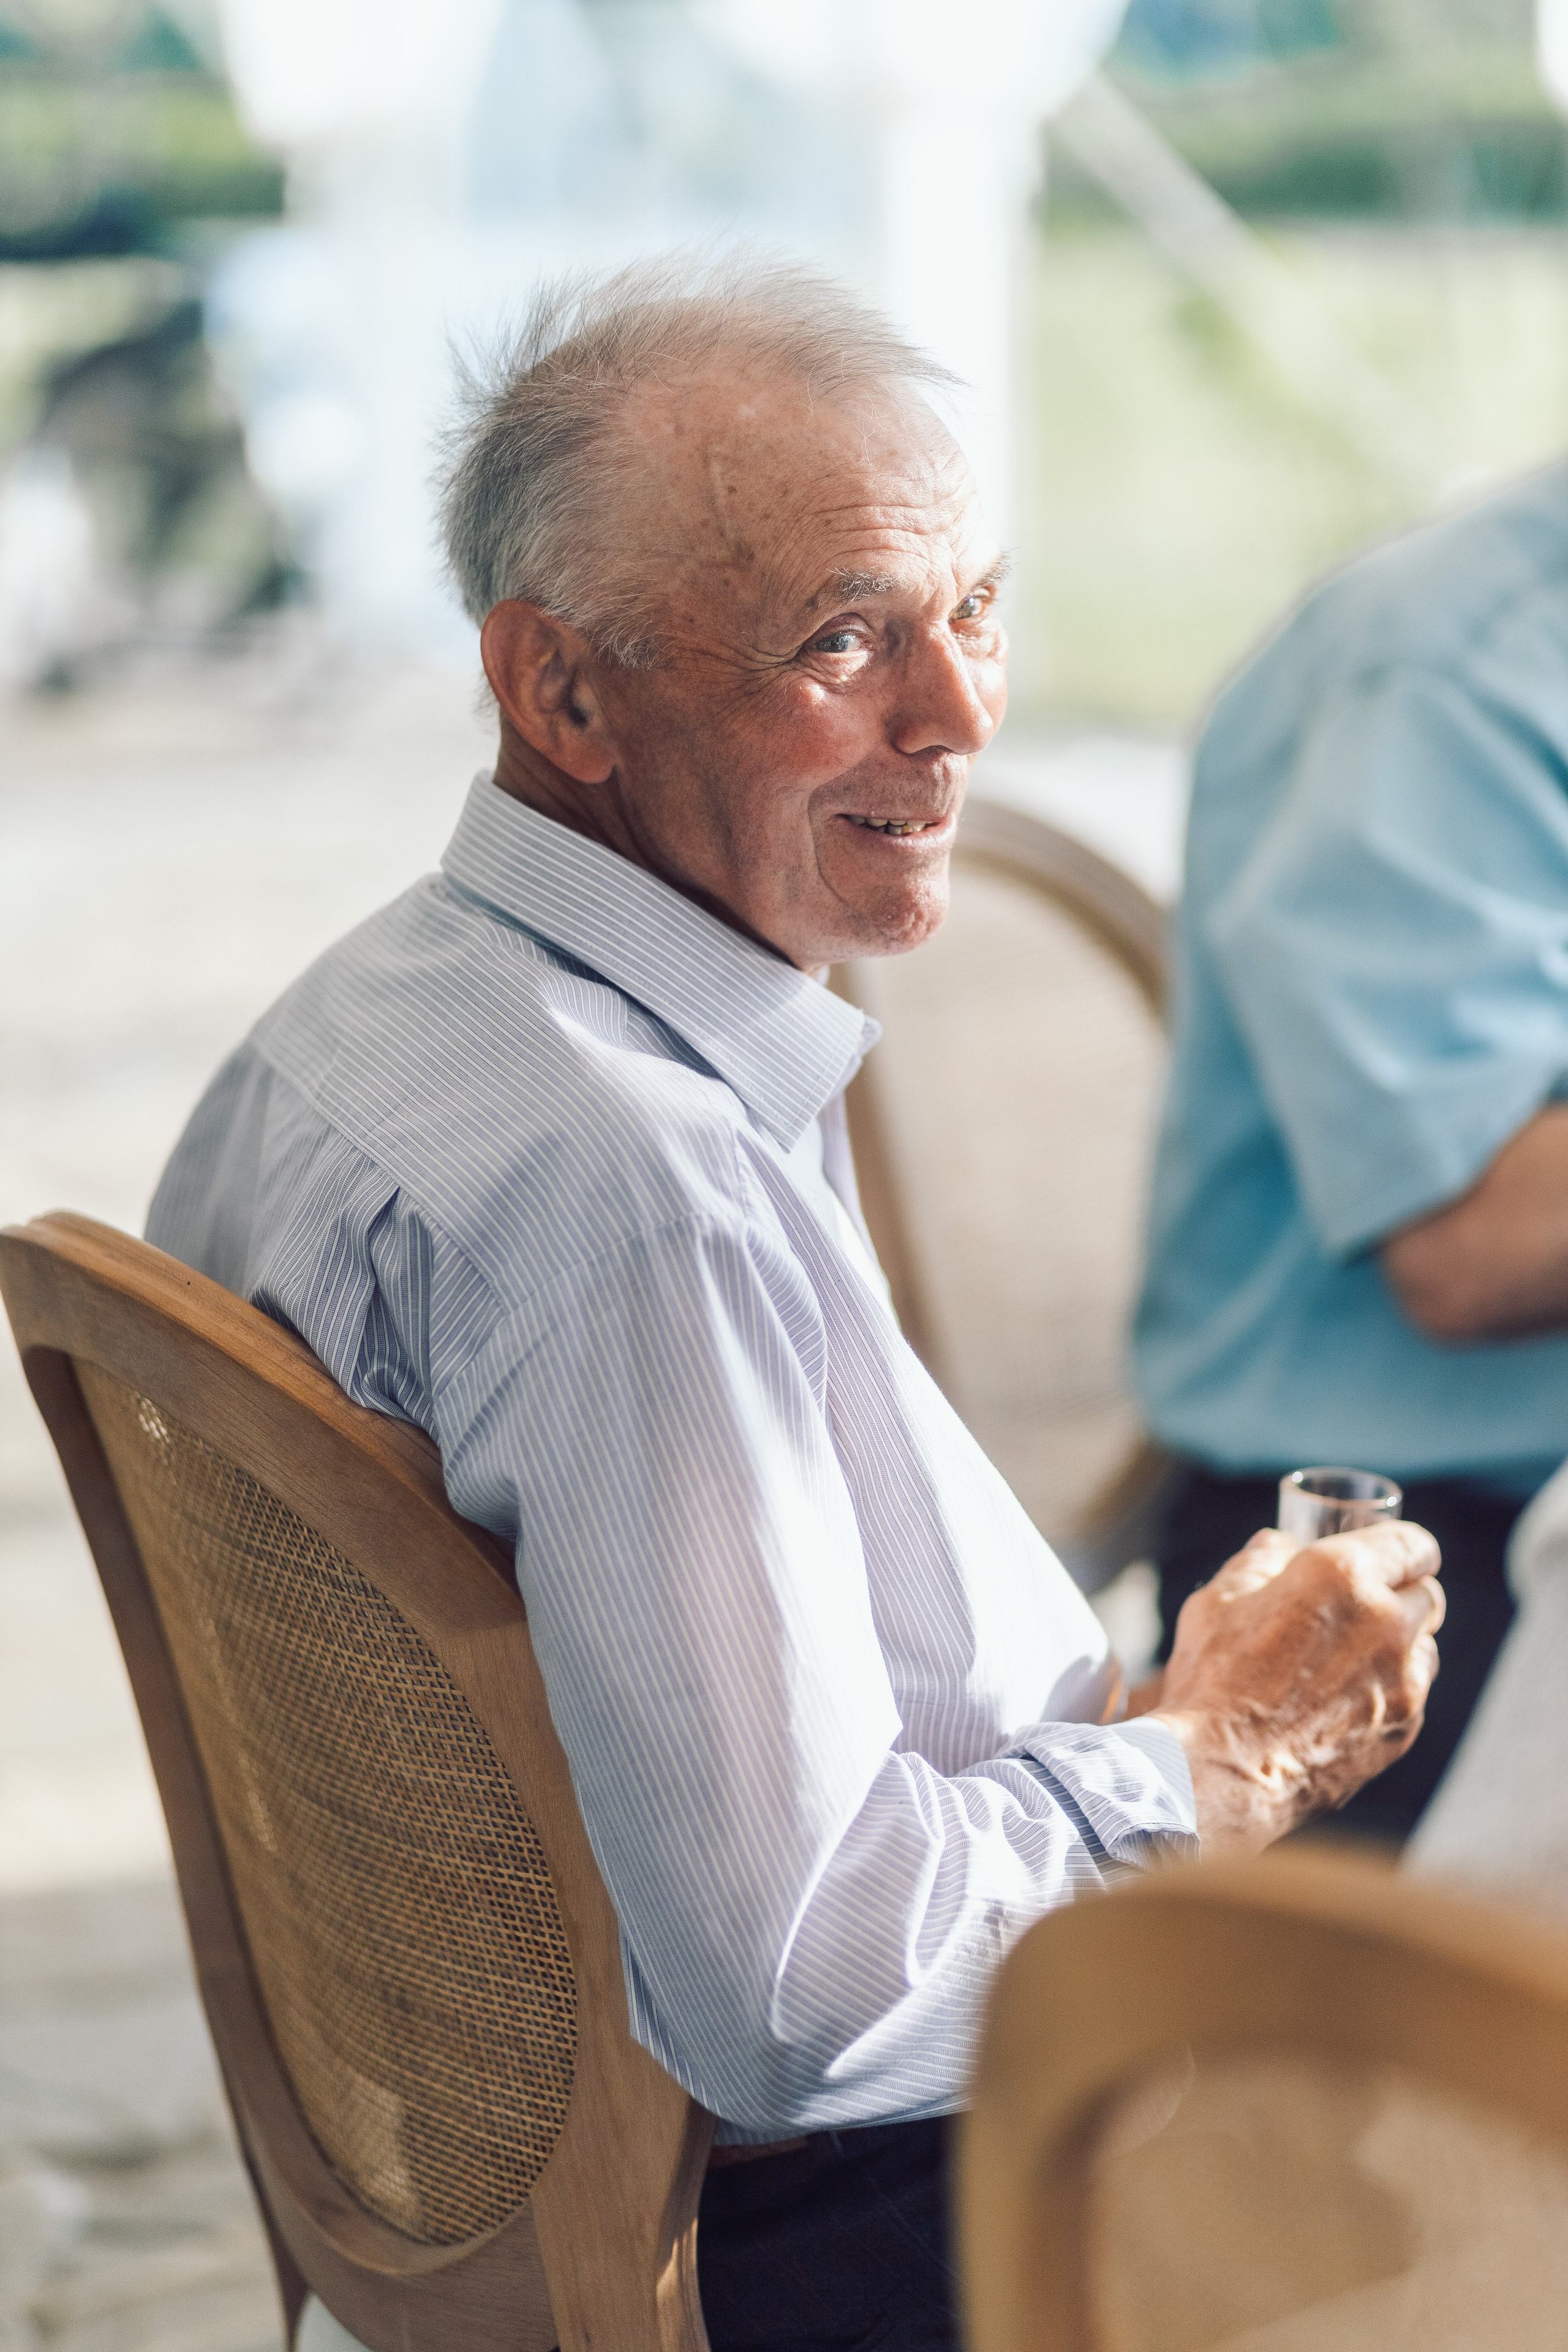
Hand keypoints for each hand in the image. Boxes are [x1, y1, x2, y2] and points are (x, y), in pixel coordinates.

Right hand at [1147, 1522, 1443, 1856]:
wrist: (1223, 1773)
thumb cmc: (1213, 1681)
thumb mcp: (1218, 1603)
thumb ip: (1257, 1564)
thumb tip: (1277, 1545)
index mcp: (1342, 1574)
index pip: (1412, 1544)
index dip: (1402, 1549)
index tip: (1388, 1557)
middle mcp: (1386, 1621)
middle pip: (1427, 1594)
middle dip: (1400, 1594)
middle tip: (1361, 1606)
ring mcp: (1402, 1680)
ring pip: (1424, 1647)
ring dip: (1399, 1644)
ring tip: (1348, 1659)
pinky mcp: (1403, 1729)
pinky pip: (1412, 1696)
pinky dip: (1389, 1690)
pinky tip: (1343, 1702)